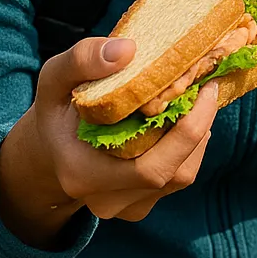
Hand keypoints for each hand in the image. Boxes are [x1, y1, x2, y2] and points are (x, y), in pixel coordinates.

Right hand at [0, 34, 218, 246]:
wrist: (49, 150)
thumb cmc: (56, 111)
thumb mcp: (54, 78)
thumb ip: (82, 60)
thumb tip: (127, 50)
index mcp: (84, 175)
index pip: (151, 168)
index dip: (187, 131)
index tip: (204, 88)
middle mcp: (108, 202)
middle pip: (175, 172)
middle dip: (199, 127)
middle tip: (206, 87)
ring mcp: (127, 208)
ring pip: (183, 174)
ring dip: (198, 135)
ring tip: (195, 99)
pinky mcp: (143, 203)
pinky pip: (179, 175)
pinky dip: (190, 145)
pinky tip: (183, 118)